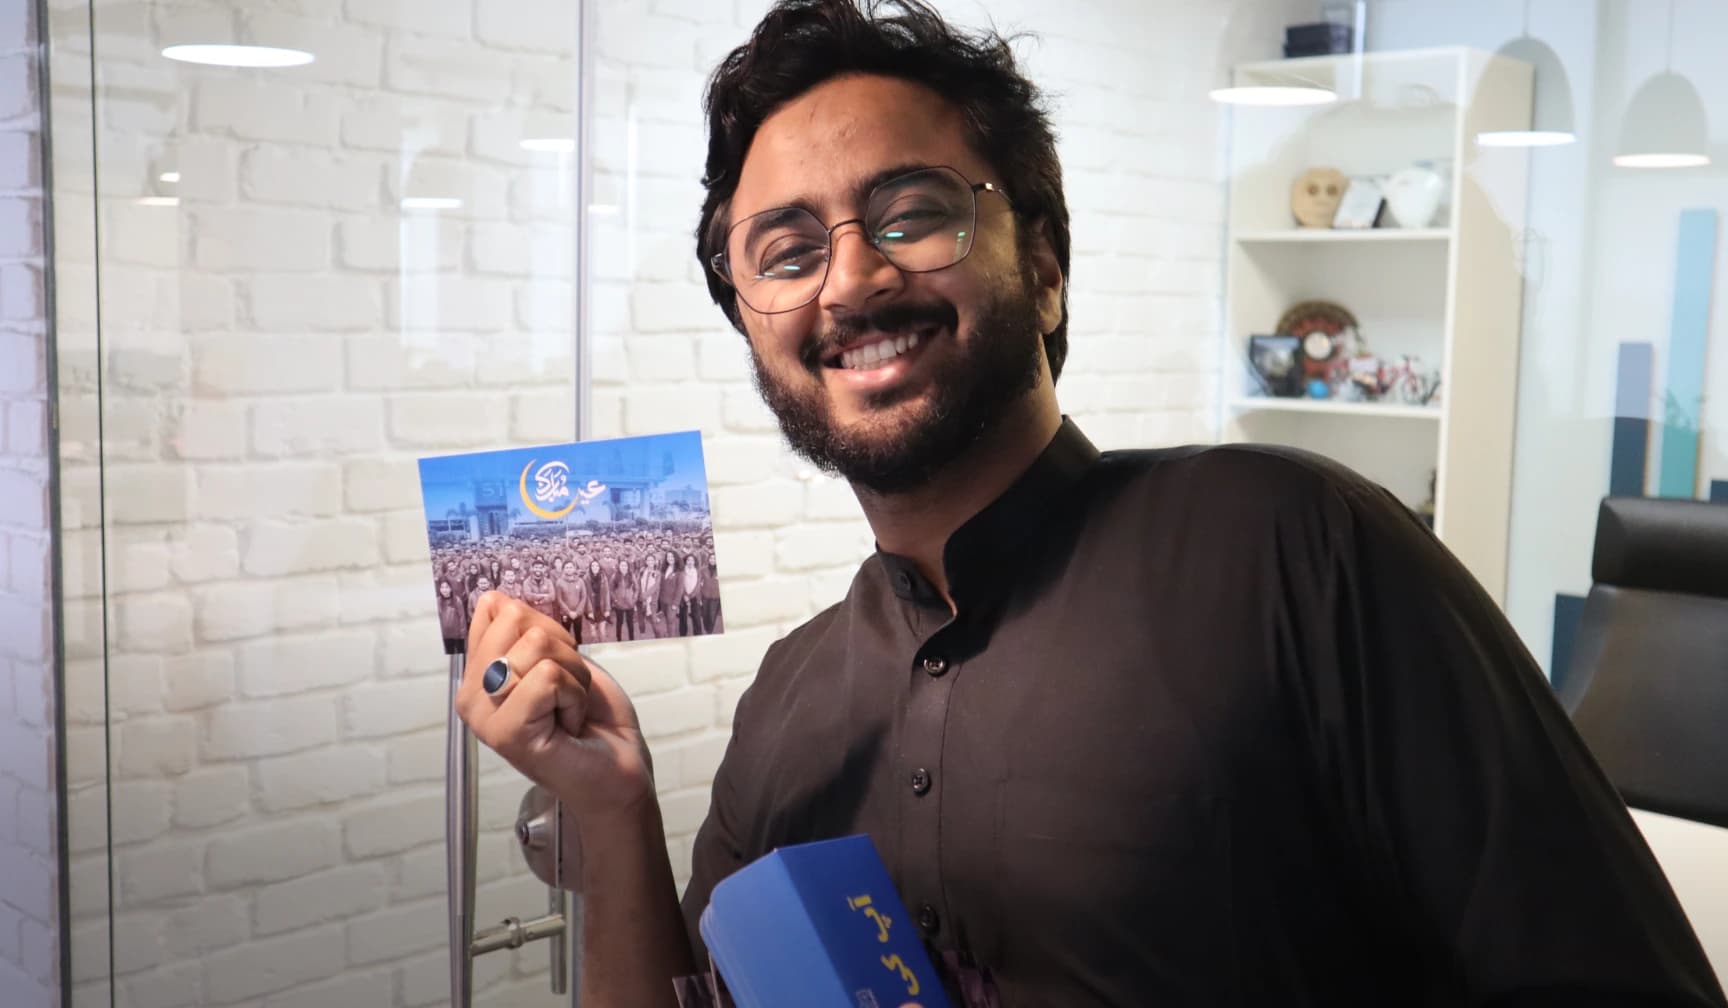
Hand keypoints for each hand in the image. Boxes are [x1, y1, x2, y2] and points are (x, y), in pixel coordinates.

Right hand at [456, 592, 655, 826]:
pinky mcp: (506, 732)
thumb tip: (495, 599)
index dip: (543, 624)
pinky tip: (570, 723)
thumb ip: (525, 630)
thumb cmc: (591, 718)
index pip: (496, 608)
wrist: (617, 768)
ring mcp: (485, 716)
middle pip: (515, 619)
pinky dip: (575, 694)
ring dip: (573, 674)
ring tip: (568, 706)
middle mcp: (471, 694)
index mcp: (478, 673)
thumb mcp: (559, 659)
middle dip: (561, 648)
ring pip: (536, 645)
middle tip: (565, 689)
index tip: (555, 663)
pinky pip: (549, 675)